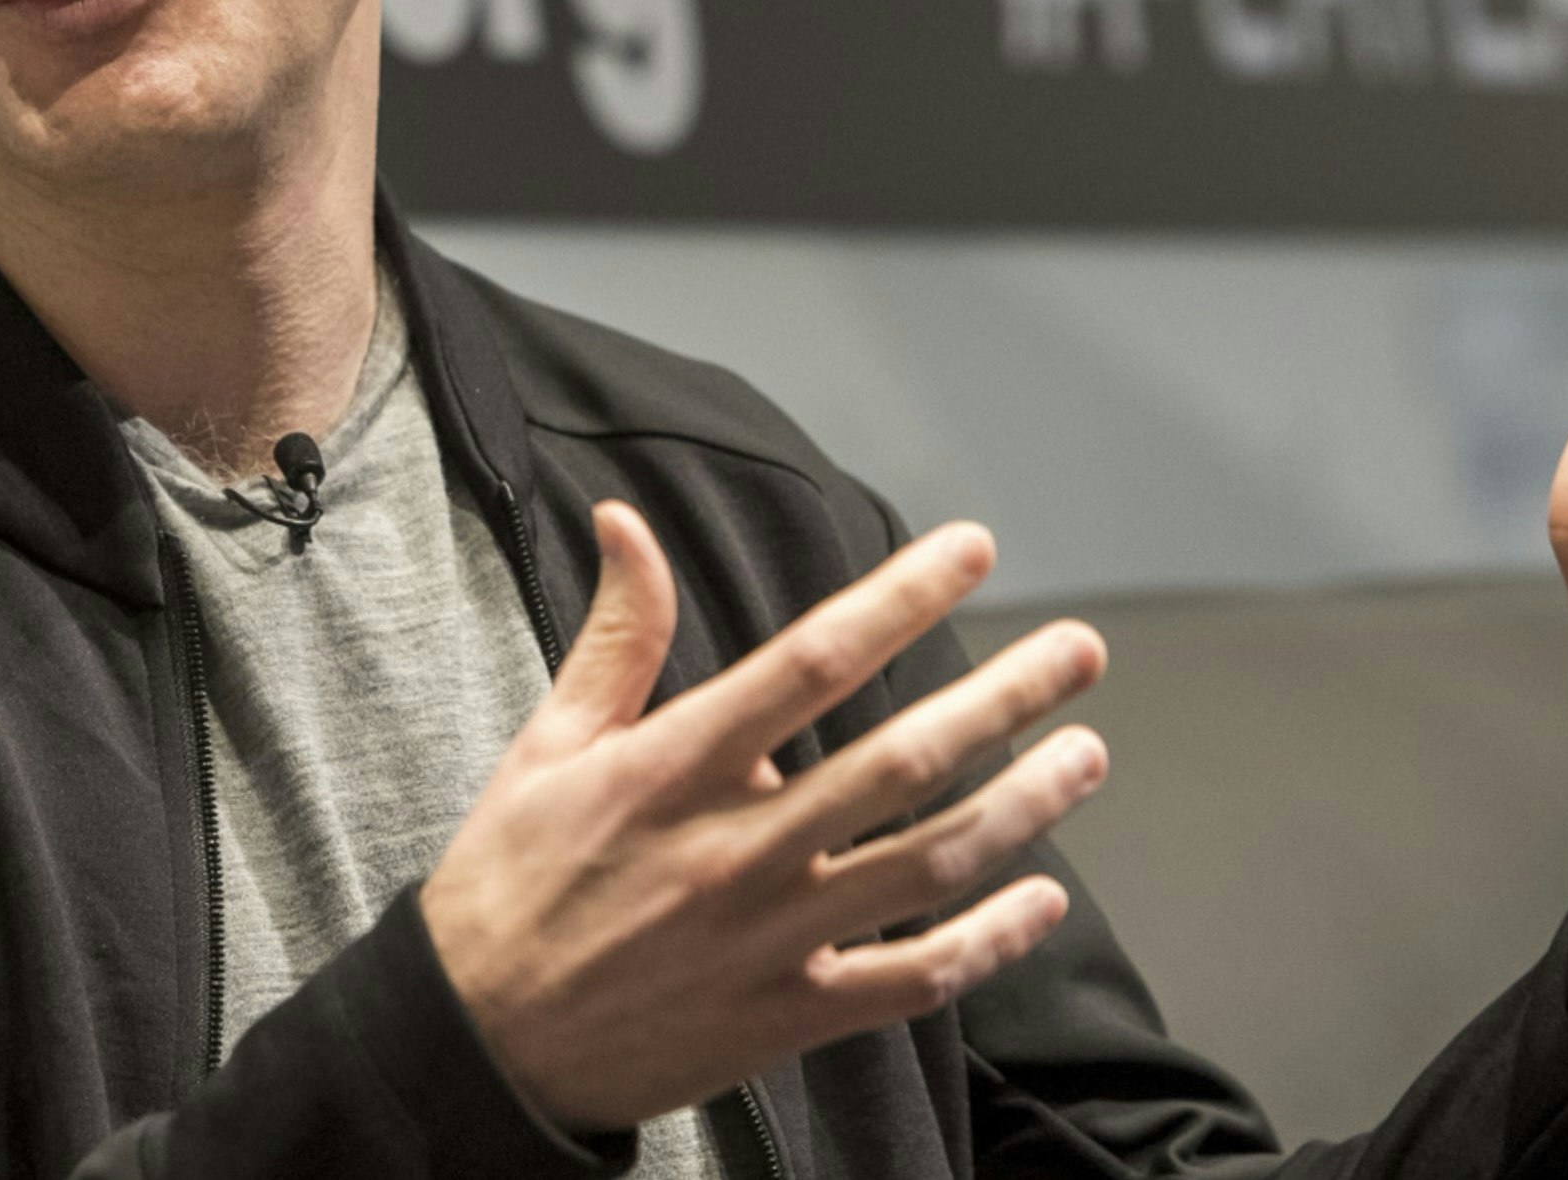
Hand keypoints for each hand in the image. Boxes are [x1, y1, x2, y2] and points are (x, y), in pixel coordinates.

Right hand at [421, 500, 1108, 1131]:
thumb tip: (624, 521)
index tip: (969, 548)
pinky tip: (1041, 898)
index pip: (808, 661)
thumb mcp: (546, 744)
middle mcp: (734, 849)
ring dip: (1022, 806)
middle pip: (899, 761)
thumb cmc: (510, 883)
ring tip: (1086, 753)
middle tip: (1079, 649)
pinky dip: (988, 942)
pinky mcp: (786, 1018)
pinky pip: (911, 979)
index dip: (898, 597)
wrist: (480, 1046)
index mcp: (672, 769)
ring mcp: (768, 939)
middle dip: (1002, 696)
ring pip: (927, 865)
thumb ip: (615, 636)